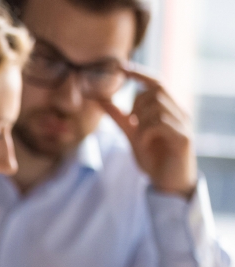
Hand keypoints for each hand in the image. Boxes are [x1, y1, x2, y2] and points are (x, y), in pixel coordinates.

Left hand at [100, 68, 196, 198]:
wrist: (167, 182)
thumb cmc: (153, 157)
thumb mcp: (132, 133)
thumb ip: (119, 116)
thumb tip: (101, 99)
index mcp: (169, 109)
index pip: (157, 82)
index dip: (140, 73)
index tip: (121, 67)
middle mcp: (180, 112)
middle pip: (155, 90)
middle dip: (137, 103)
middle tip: (132, 121)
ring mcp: (183, 124)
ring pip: (156, 106)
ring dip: (141, 120)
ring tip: (141, 136)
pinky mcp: (183, 138)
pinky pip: (160, 123)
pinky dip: (146, 131)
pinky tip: (146, 142)